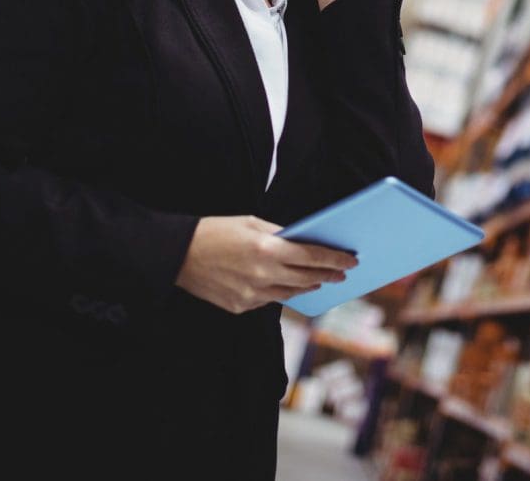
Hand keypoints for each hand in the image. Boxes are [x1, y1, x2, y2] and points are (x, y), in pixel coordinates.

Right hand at [175, 215, 357, 313]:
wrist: (178, 255)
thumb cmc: (216, 231)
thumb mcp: (251, 222)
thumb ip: (280, 234)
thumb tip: (304, 243)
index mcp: (267, 249)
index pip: (312, 257)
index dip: (335, 260)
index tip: (351, 260)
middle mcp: (262, 275)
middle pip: (307, 278)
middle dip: (328, 274)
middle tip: (342, 272)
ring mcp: (251, 295)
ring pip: (291, 293)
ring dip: (308, 285)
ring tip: (319, 280)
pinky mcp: (240, 307)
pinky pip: (269, 300)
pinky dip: (281, 291)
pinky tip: (289, 286)